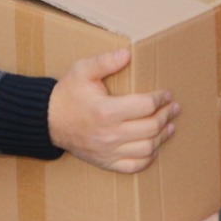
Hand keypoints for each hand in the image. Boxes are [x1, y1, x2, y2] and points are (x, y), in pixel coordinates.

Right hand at [47, 49, 178, 171]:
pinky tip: (153, 148)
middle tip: (174, 108)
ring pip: (146, 148)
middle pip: (150, 128)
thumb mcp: (82, 71)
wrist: (47, 120)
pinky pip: (133, 166)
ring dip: (162, 137)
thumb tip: (128, 54)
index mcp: (106, 111)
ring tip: (170, 127)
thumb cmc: (67, 94)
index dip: (160, 99)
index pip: (145, 106)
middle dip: (166, 116)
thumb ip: (106, 61)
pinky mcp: (105, 162)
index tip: (166, 94)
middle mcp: (109, 134)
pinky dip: (147, 158)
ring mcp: (107, 151)